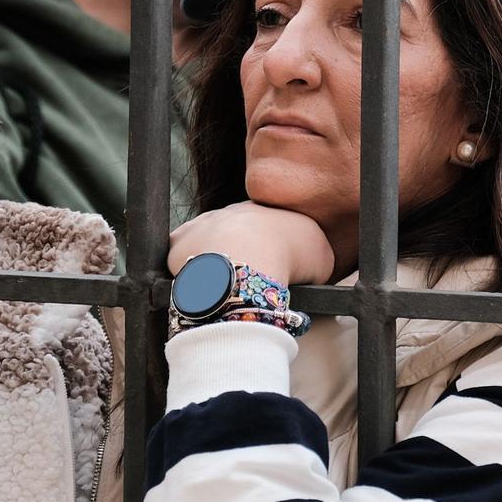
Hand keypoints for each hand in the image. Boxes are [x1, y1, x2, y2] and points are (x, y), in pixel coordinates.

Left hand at [168, 202, 335, 287]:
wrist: (249, 258)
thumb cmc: (289, 256)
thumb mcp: (321, 256)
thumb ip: (315, 258)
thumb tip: (311, 271)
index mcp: (266, 210)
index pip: (267, 229)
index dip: (272, 253)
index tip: (274, 273)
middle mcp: (232, 211)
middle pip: (235, 234)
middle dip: (242, 255)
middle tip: (249, 283)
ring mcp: (204, 225)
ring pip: (207, 244)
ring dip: (213, 263)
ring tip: (224, 291)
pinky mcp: (180, 243)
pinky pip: (181, 259)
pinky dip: (187, 274)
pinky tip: (200, 291)